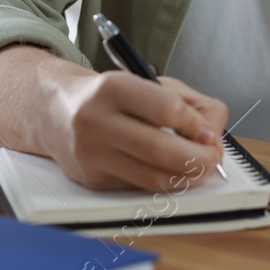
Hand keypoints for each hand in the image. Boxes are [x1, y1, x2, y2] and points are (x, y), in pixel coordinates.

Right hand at [45, 70, 227, 192]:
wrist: (55, 110)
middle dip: (198, 159)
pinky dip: (161, 181)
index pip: (167, 109)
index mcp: (113, 88)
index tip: (209, 133)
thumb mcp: (148, 83)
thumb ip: (188, 103)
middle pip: (159, 149)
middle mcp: (96, 121)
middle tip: (213, 158)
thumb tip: (213, 135)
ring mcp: (91, 154)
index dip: (197, 125)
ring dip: (186, 177)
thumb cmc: (110, 97)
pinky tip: (169, 171)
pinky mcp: (92, 179)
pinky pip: (138, 187)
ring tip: (199, 169)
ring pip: (151, 176)